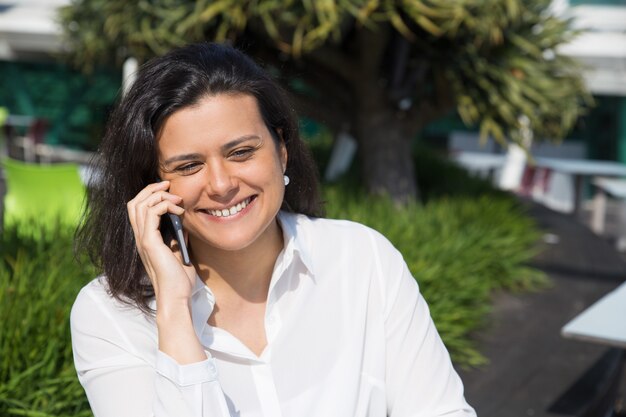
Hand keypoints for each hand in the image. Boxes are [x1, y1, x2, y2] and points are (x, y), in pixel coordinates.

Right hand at [127, 181, 195, 305]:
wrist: (176, 297)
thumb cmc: (179, 280)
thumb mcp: (179, 253)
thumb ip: (177, 238)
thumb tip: (182, 223)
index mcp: (146, 240)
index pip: (137, 210)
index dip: (149, 195)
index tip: (168, 190)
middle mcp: (140, 238)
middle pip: (134, 202)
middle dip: (150, 189)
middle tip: (168, 184)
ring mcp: (143, 240)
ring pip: (140, 204)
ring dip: (159, 195)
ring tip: (176, 197)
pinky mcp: (149, 242)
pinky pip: (152, 213)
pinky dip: (165, 205)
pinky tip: (179, 210)